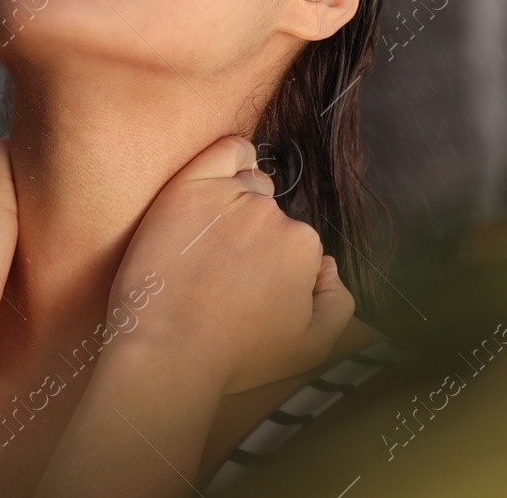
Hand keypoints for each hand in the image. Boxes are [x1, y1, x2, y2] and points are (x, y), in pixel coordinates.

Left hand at [104, 134, 353, 395]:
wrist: (167, 353)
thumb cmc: (234, 356)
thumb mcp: (311, 348)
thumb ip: (340, 302)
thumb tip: (329, 266)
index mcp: (304, 245)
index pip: (296, 239)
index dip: (274, 264)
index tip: (249, 285)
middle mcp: (271, 214)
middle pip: (271, 210)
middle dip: (255, 234)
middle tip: (223, 269)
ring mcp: (229, 195)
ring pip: (248, 182)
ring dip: (239, 200)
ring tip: (211, 240)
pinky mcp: (189, 187)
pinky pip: (226, 150)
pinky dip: (234, 155)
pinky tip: (225, 174)